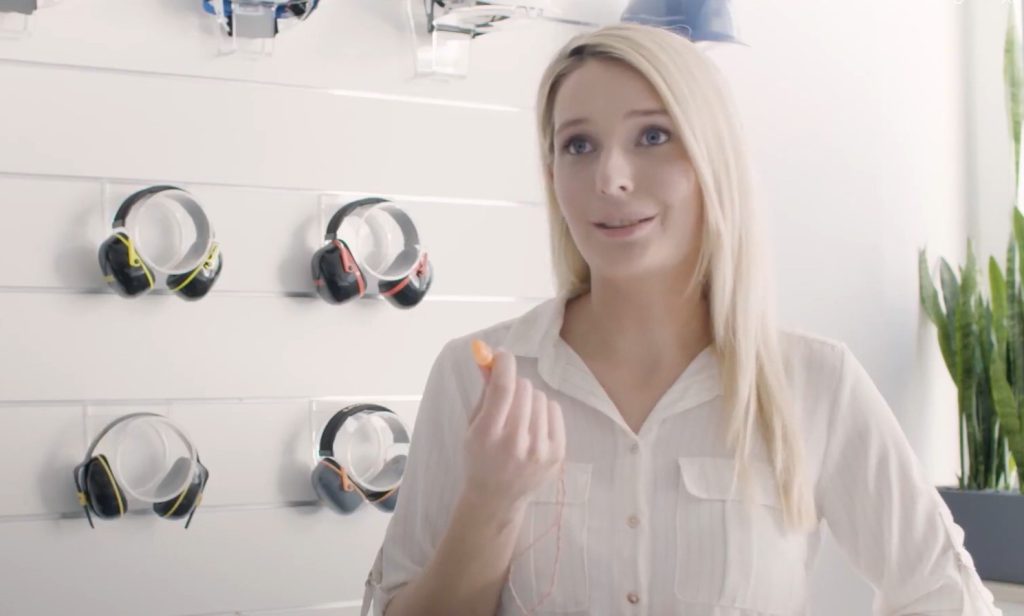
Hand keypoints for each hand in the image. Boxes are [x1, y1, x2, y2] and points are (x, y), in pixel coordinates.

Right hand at [462, 341, 566, 513]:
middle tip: (508, 397)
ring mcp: (539, 451)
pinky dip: (543, 411)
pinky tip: (534, 425)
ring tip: (521, 416)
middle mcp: (515, 444)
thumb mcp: (473, 427)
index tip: (503, 355)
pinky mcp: (557, 454)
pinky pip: (554, 409)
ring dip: (529, 399)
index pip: (502, 389)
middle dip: (515, 386)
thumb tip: (491, 358)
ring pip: (540, 397)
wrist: (497, 498)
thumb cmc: (480, 458)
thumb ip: (484, 393)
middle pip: (524, 389)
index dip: (504, 364)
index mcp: (488, 435)